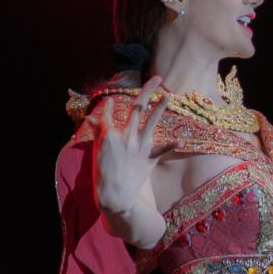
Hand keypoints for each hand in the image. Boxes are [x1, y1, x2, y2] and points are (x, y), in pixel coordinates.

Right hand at [88, 76, 177, 216]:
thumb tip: (90, 117)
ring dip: (161, 107)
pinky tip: (182, 140)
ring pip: (151, 121)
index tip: (110, 98)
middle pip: (137, 108)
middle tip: (156, 79)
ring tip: (169, 95)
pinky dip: (172, 144)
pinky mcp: (150, 156)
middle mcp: (126, 136)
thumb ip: (97, 131)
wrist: (115, 194)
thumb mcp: (97, 150)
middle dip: (147, 91)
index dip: (108, 105)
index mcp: (109, 134)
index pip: (108, 113)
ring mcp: (139, 145)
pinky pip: (163, 148)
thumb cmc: (103, 172)